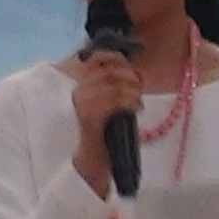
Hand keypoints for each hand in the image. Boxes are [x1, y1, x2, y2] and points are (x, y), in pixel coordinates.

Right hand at [68, 51, 140, 197]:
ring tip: (138, 103)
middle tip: (140, 89)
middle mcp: (79, 91)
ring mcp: (82, 103)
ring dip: (131, 92)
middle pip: (109, 71)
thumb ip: (118, 86)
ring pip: (113, 85)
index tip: (132, 68)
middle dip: (130, 77)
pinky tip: (136, 109)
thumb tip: (134, 72)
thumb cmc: (108, 132)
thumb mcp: (113, 103)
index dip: (116, 57)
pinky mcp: (89, 116)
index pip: (96, 59)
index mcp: (83, 85)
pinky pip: (113, 100)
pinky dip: (129, 102)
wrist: (95, 160)